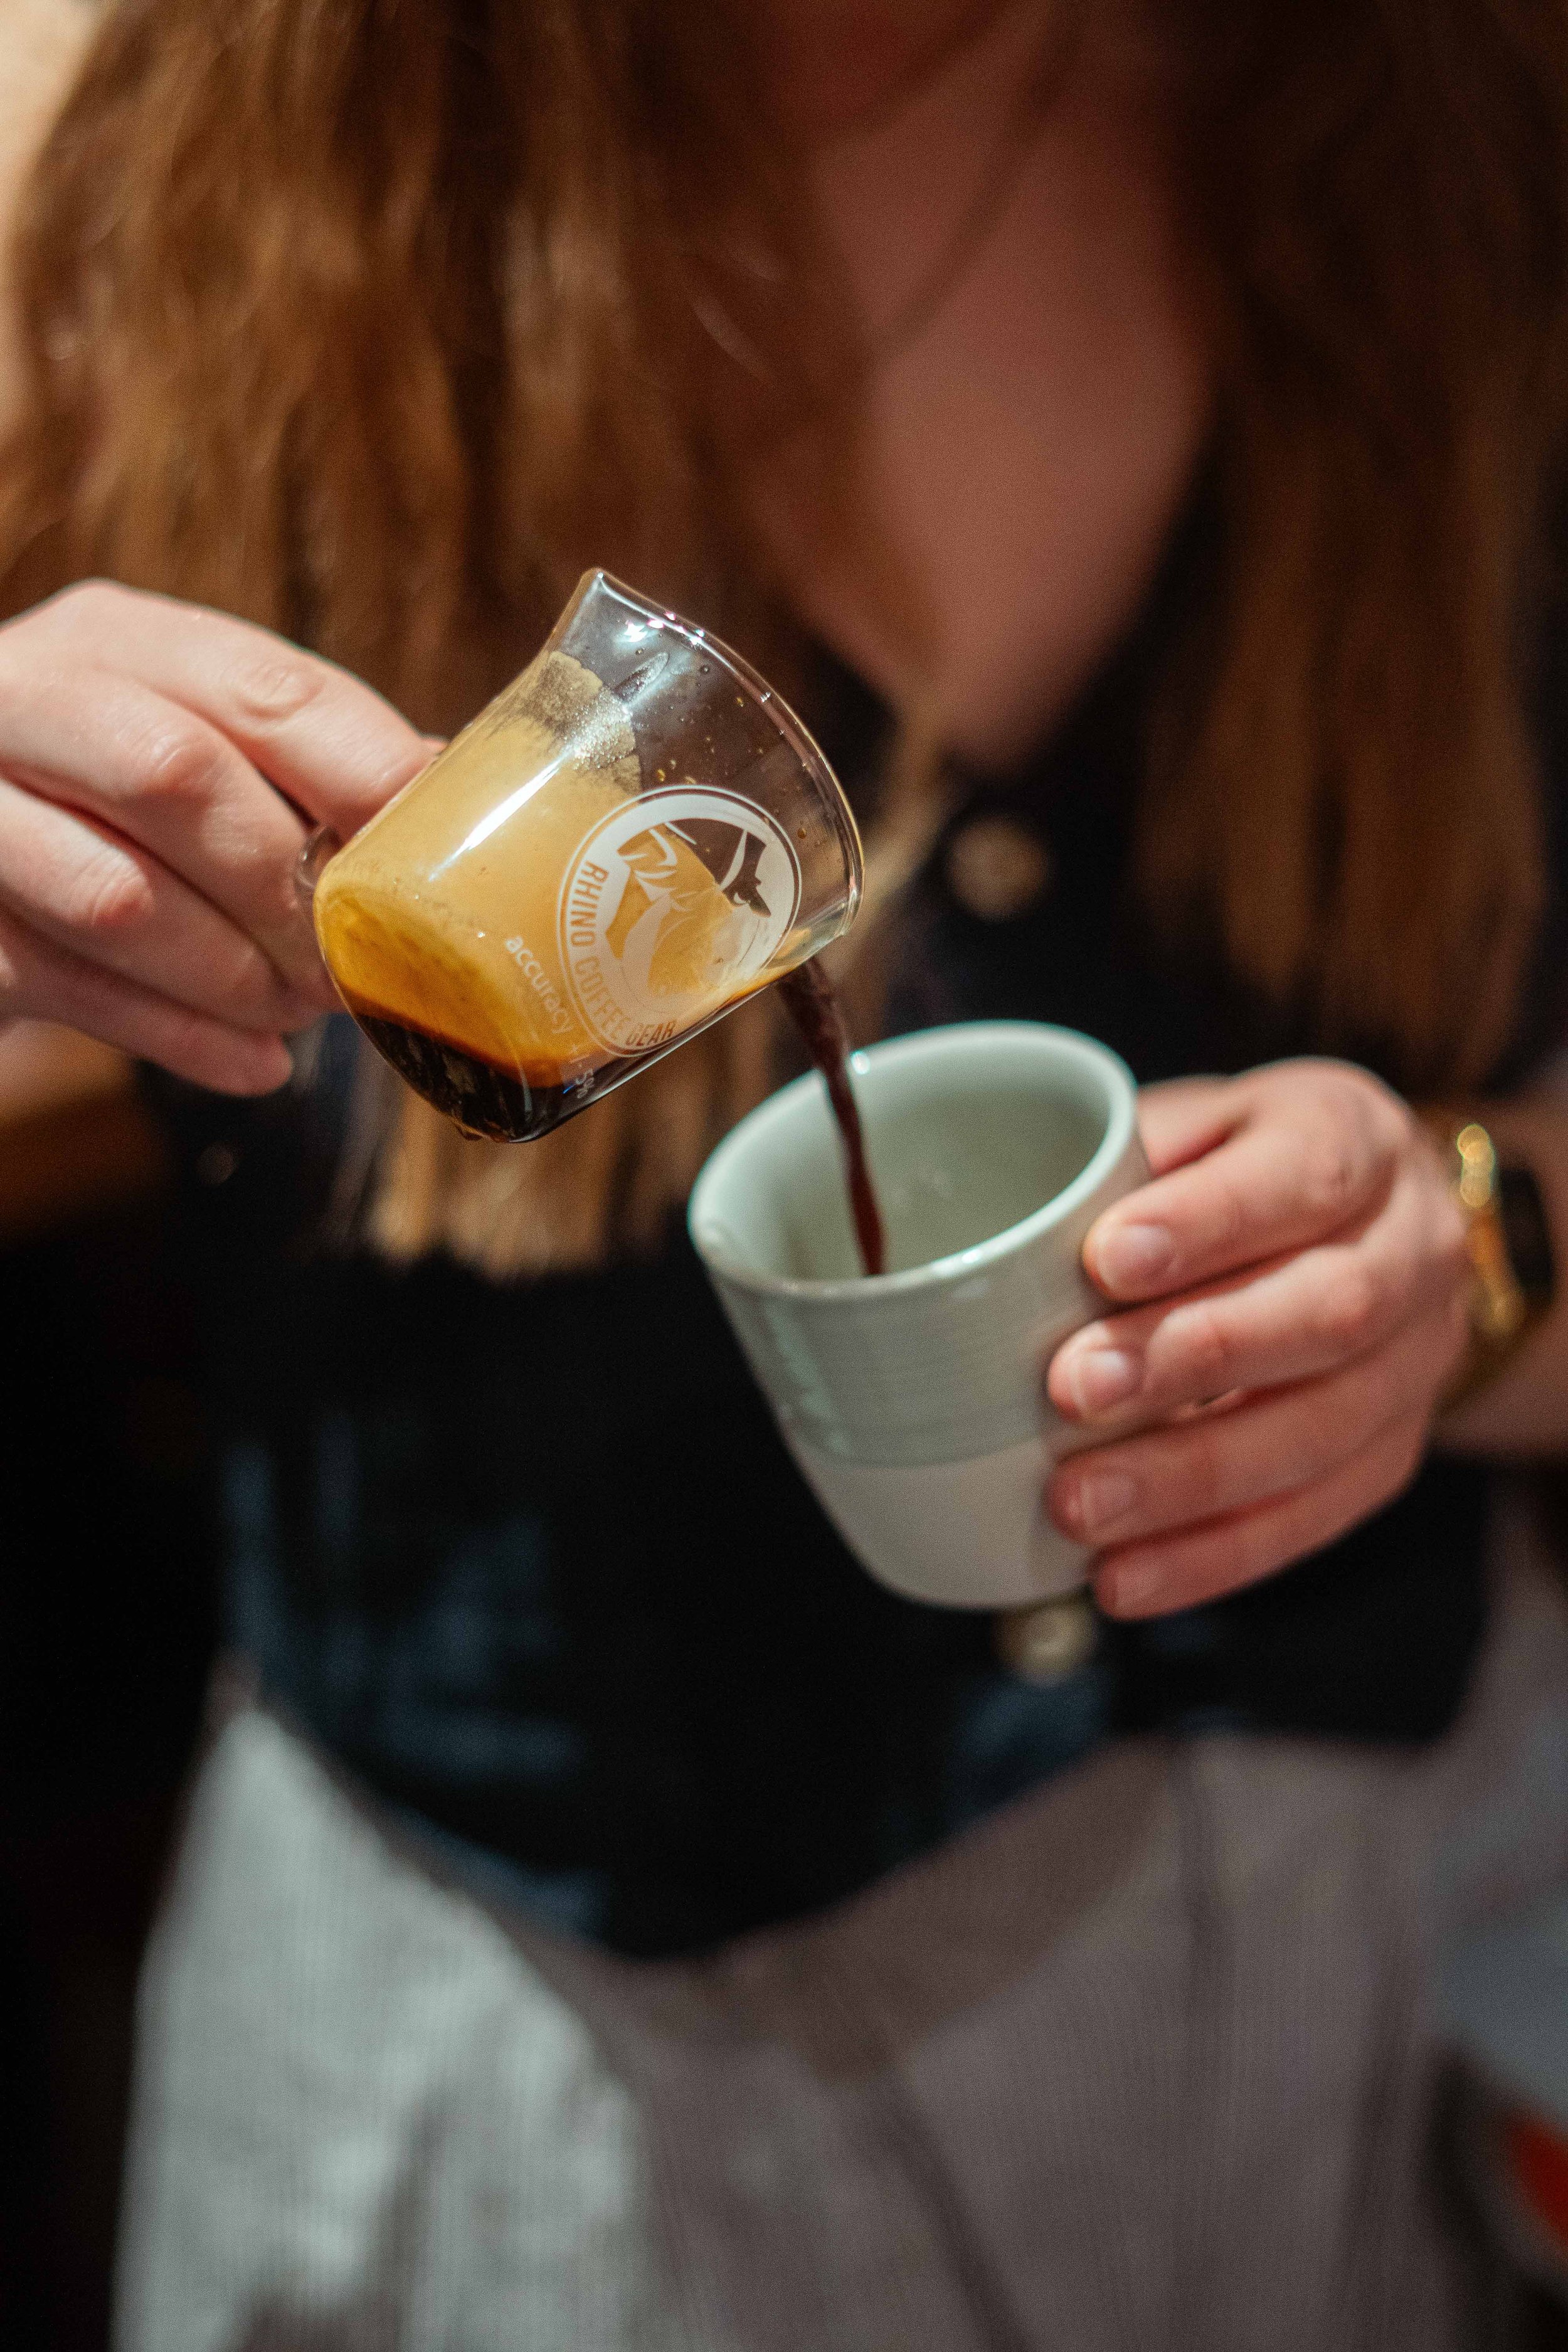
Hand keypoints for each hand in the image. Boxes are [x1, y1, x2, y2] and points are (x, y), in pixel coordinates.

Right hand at [0, 581, 435, 1091]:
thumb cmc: (101, 814)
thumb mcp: (188, 751)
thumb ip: (300, 769)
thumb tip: (454, 798)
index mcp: (115, 640)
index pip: (262, 685)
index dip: (364, 772)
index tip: (440, 850)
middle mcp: (22, 696)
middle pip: (178, 776)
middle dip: (291, 889)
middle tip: (358, 964)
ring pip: (120, 898)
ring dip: (239, 976)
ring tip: (301, 1013)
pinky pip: (70, 988)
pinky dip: (182, 1038)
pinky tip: (253, 1066)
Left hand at [1045, 1061, 1471, 1618]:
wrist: (1371, 1230)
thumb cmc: (1240, 1169)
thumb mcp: (1194, 1126)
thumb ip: (1125, 1158)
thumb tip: (1004, 1233)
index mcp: (1361, 1140)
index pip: (1305, 1176)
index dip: (1209, 1222)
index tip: (1103, 1259)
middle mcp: (1415, 1253)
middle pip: (1328, 1312)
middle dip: (1194, 1357)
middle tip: (1072, 1389)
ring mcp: (1416, 1367)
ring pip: (1323, 1432)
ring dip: (1192, 1478)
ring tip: (1078, 1505)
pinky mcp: (1392, 1459)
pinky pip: (1313, 1519)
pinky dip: (1210, 1556)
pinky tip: (1123, 1577)